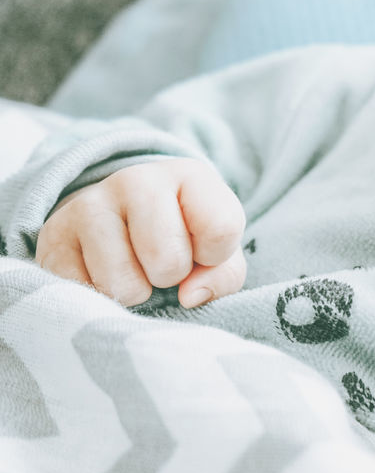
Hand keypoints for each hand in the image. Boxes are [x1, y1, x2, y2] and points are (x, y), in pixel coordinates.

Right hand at [36, 158, 246, 307]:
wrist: (122, 220)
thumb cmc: (183, 239)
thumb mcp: (218, 253)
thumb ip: (223, 276)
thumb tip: (189, 296)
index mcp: (190, 176)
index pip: (221, 228)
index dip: (215, 255)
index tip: (203, 249)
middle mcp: (137, 180)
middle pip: (167, 260)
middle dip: (171, 275)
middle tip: (162, 262)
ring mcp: (89, 203)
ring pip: (123, 283)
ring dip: (135, 291)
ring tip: (134, 268)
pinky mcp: (53, 235)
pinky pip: (84, 291)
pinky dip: (99, 296)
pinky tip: (103, 273)